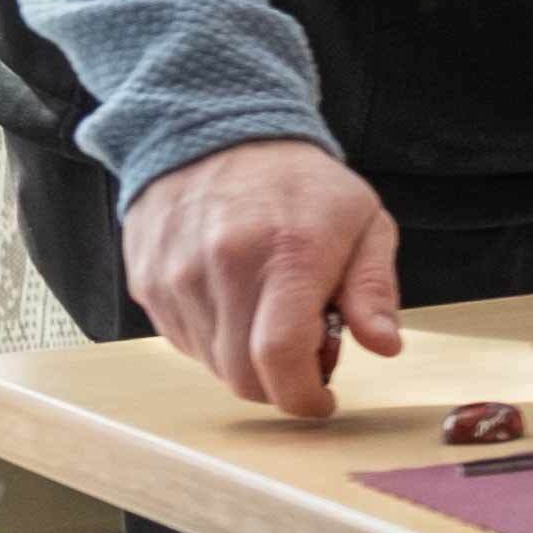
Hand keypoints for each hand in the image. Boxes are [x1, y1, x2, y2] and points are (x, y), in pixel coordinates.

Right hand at [119, 137, 400, 416]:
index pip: (283, 355)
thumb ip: (374, 288)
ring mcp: (178, 275)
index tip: (322, 400)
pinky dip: (214, 341)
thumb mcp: (363, 222)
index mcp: (289, 251)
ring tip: (268, 314)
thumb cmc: (299, 184)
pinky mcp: (148, 282)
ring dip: (246, 362)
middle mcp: (225, 265)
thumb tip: (384, 345)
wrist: (215, 131)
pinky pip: (184, 343)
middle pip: (245, 376)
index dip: (304, 397)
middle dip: (280, 384)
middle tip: (305, 349)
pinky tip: (234, 302)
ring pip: (213, 366)